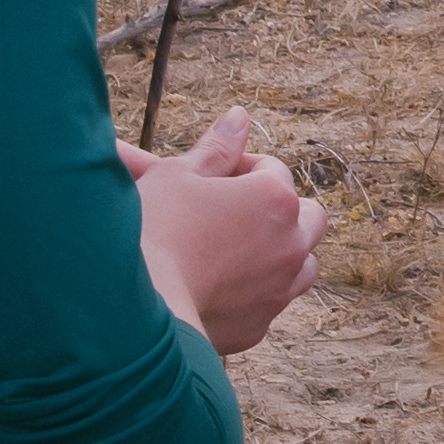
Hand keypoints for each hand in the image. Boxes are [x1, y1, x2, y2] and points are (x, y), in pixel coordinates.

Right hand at [130, 116, 322, 352]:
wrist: (135, 309)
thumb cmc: (152, 232)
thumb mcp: (177, 175)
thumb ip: (216, 147)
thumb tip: (238, 118)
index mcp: (274, 198)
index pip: (271, 169)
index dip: (238, 168)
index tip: (208, 178)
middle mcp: (289, 243)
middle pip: (308, 215)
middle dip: (281, 208)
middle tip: (238, 210)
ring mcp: (280, 288)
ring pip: (303, 263)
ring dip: (281, 251)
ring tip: (240, 249)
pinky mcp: (260, 325)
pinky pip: (273, 301)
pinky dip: (257, 292)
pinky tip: (222, 287)